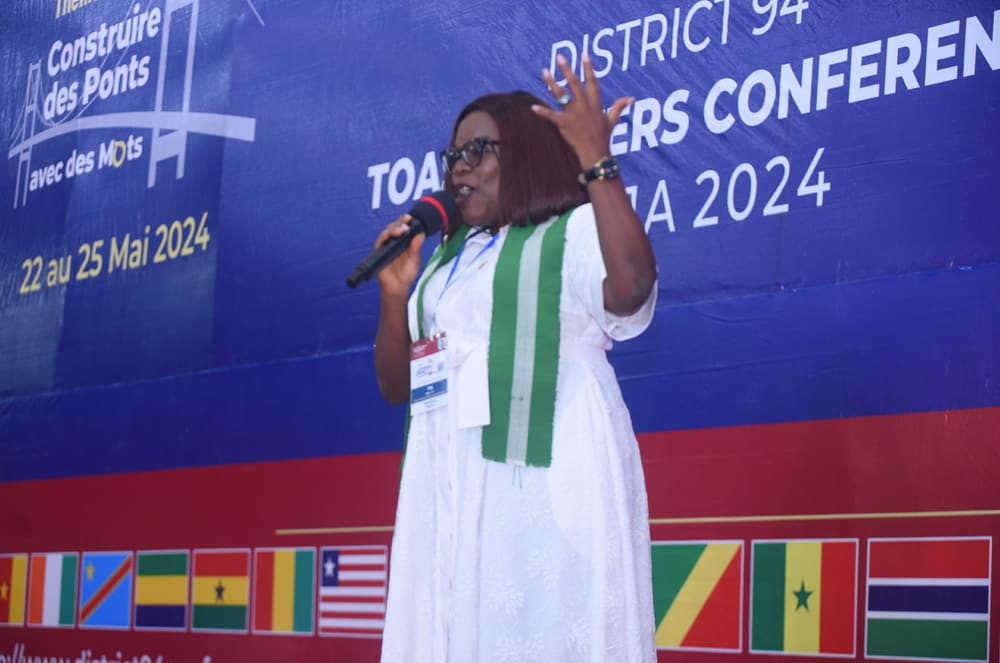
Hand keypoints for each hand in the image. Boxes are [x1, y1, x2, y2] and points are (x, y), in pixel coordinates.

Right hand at [374, 214, 424, 298]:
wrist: (397, 286)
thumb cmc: (407, 274)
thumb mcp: (414, 261)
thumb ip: (416, 248)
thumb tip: (421, 234)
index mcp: (406, 241)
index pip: (406, 227)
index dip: (407, 221)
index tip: (410, 218)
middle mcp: (396, 241)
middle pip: (396, 226)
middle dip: (400, 222)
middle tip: (406, 223)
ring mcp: (387, 245)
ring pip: (388, 231)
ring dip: (393, 229)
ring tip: (401, 230)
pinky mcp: (379, 251)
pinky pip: (380, 241)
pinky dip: (384, 237)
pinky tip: (388, 235)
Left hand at [532, 53, 633, 168]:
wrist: (596, 154)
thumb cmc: (604, 137)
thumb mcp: (612, 120)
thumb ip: (619, 107)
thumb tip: (631, 99)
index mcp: (595, 104)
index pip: (593, 82)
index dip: (588, 68)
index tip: (584, 55)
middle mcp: (584, 106)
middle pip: (574, 84)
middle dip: (567, 69)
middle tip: (559, 56)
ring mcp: (574, 115)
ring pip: (561, 95)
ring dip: (551, 83)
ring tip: (544, 71)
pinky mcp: (564, 124)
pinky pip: (552, 116)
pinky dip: (542, 112)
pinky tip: (533, 107)